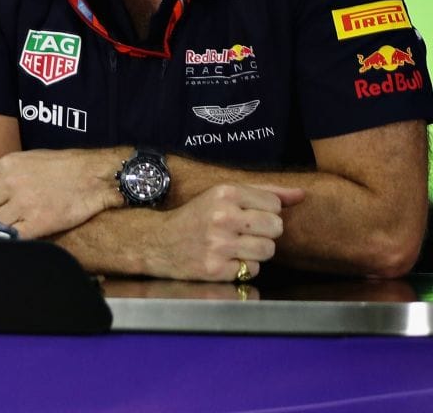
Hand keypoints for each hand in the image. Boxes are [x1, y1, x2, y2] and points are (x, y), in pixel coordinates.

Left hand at [0, 148, 122, 237]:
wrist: (95, 175)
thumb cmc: (65, 167)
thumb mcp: (28, 159)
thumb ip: (5, 173)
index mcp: (5, 165)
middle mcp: (10, 183)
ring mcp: (24, 203)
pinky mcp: (39, 221)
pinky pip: (12, 236)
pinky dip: (3, 242)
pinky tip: (0, 245)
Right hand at [145, 182, 301, 281]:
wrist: (159, 241)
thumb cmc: (197, 216)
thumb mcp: (224, 195)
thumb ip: (265, 192)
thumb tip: (302, 194)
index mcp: (225, 193)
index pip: (274, 204)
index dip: (265, 211)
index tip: (247, 214)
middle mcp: (222, 217)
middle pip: (276, 228)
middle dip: (264, 232)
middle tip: (245, 232)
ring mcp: (218, 244)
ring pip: (267, 251)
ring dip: (256, 251)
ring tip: (236, 246)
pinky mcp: (215, 268)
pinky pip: (251, 270)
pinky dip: (241, 267)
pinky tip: (225, 259)